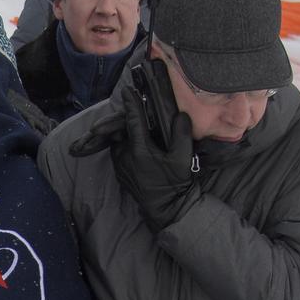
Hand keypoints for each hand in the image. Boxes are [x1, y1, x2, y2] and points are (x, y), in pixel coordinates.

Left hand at [113, 84, 198, 231]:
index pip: (133, 121)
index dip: (131, 105)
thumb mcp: (183, 158)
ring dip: (123, 131)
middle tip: (130, 107)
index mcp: (139, 151)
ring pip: (117, 141)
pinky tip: (132, 140)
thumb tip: (181, 115)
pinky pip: (117, 151)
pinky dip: (123, 142)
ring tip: (132, 123)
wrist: (167, 208)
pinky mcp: (119, 172)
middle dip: (123, 118)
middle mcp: (124, 156)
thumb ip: (181, 134)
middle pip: (119, 130)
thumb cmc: (175, 184)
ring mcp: (119, 165)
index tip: (128, 90)